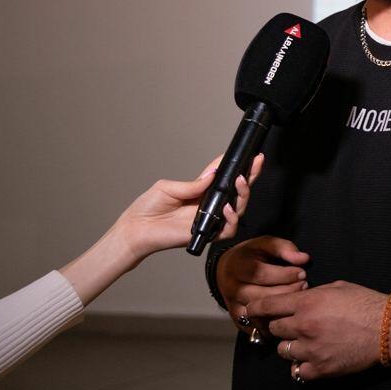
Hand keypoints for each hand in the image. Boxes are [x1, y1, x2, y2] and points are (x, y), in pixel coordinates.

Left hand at [113, 154, 262, 261]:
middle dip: (250, 176)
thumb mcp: (168, 187)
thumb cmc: (146, 209)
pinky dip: (232, 218)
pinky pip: (229, 229)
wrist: (135, 230)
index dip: (236, 166)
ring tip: (240, 182)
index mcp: (200, 191)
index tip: (247, 155)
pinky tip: (227, 208)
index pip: (223, 177)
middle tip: (255, 163)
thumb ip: (192, 184)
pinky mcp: (207, 233)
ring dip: (243, 194)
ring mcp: (209, 219)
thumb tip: (213, 175)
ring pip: (239, 208)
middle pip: (237, 191)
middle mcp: (208, 205)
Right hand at [216, 235, 309, 334]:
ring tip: (297, 298)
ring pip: (259, 313)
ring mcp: (233, 306)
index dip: (285, 274)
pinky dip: (273, 323)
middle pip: (262, 296)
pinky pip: (257, 327)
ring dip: (283, 308)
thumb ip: (283, 248)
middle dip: (287, 291)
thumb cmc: (252, 256)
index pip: (261, 274)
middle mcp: (232, 288)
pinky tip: (287, 314)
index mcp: (237, 266)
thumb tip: (302, 258)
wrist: (228, 271)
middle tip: (304, 285)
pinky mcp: (238, 320)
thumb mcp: (265, 243)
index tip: (302, 272)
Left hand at [247, 282, 390, 380]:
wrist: (387, 329)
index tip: (250, 311)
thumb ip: (312, 294)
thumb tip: (297, 300)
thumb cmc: (365, 303)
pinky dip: (301, 366)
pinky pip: (297, 371)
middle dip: (281, 326)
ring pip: (283, 350)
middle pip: (273, 329)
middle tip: (293, 325)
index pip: (266, 306)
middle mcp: (303, 326)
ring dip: (291, 346)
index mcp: (307, 302)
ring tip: (307, 342)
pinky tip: (312, 358)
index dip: (255, 308)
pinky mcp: (320, 369)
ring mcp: (310, 349)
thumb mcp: (337, 288)